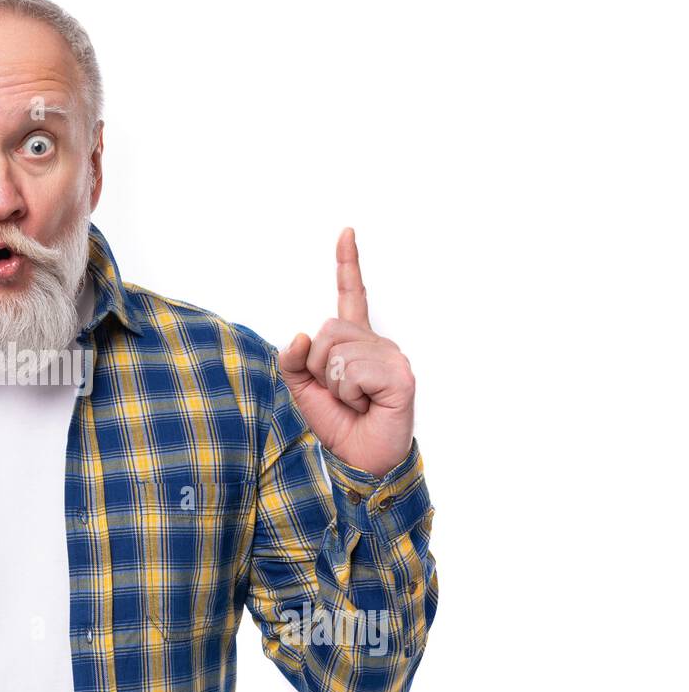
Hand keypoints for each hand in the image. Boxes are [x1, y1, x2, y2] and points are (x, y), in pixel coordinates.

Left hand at [278, 228, 414, 478]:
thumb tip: (300, 335)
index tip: (346, 232)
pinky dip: (349, 394)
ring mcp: (391, 356)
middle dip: (318, 367)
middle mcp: (377, 343)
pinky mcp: (399, 375)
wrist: (361, 459)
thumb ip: (292, 360)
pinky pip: (351, 371)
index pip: (351, 296)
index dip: (348, 264)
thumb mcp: (302, 389)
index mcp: (355, 342)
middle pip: (327, 331)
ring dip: (333, 385)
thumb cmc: (338, 423)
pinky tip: (366, 405)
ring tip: (354, 402)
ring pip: (335, 352)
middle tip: (339, 393)